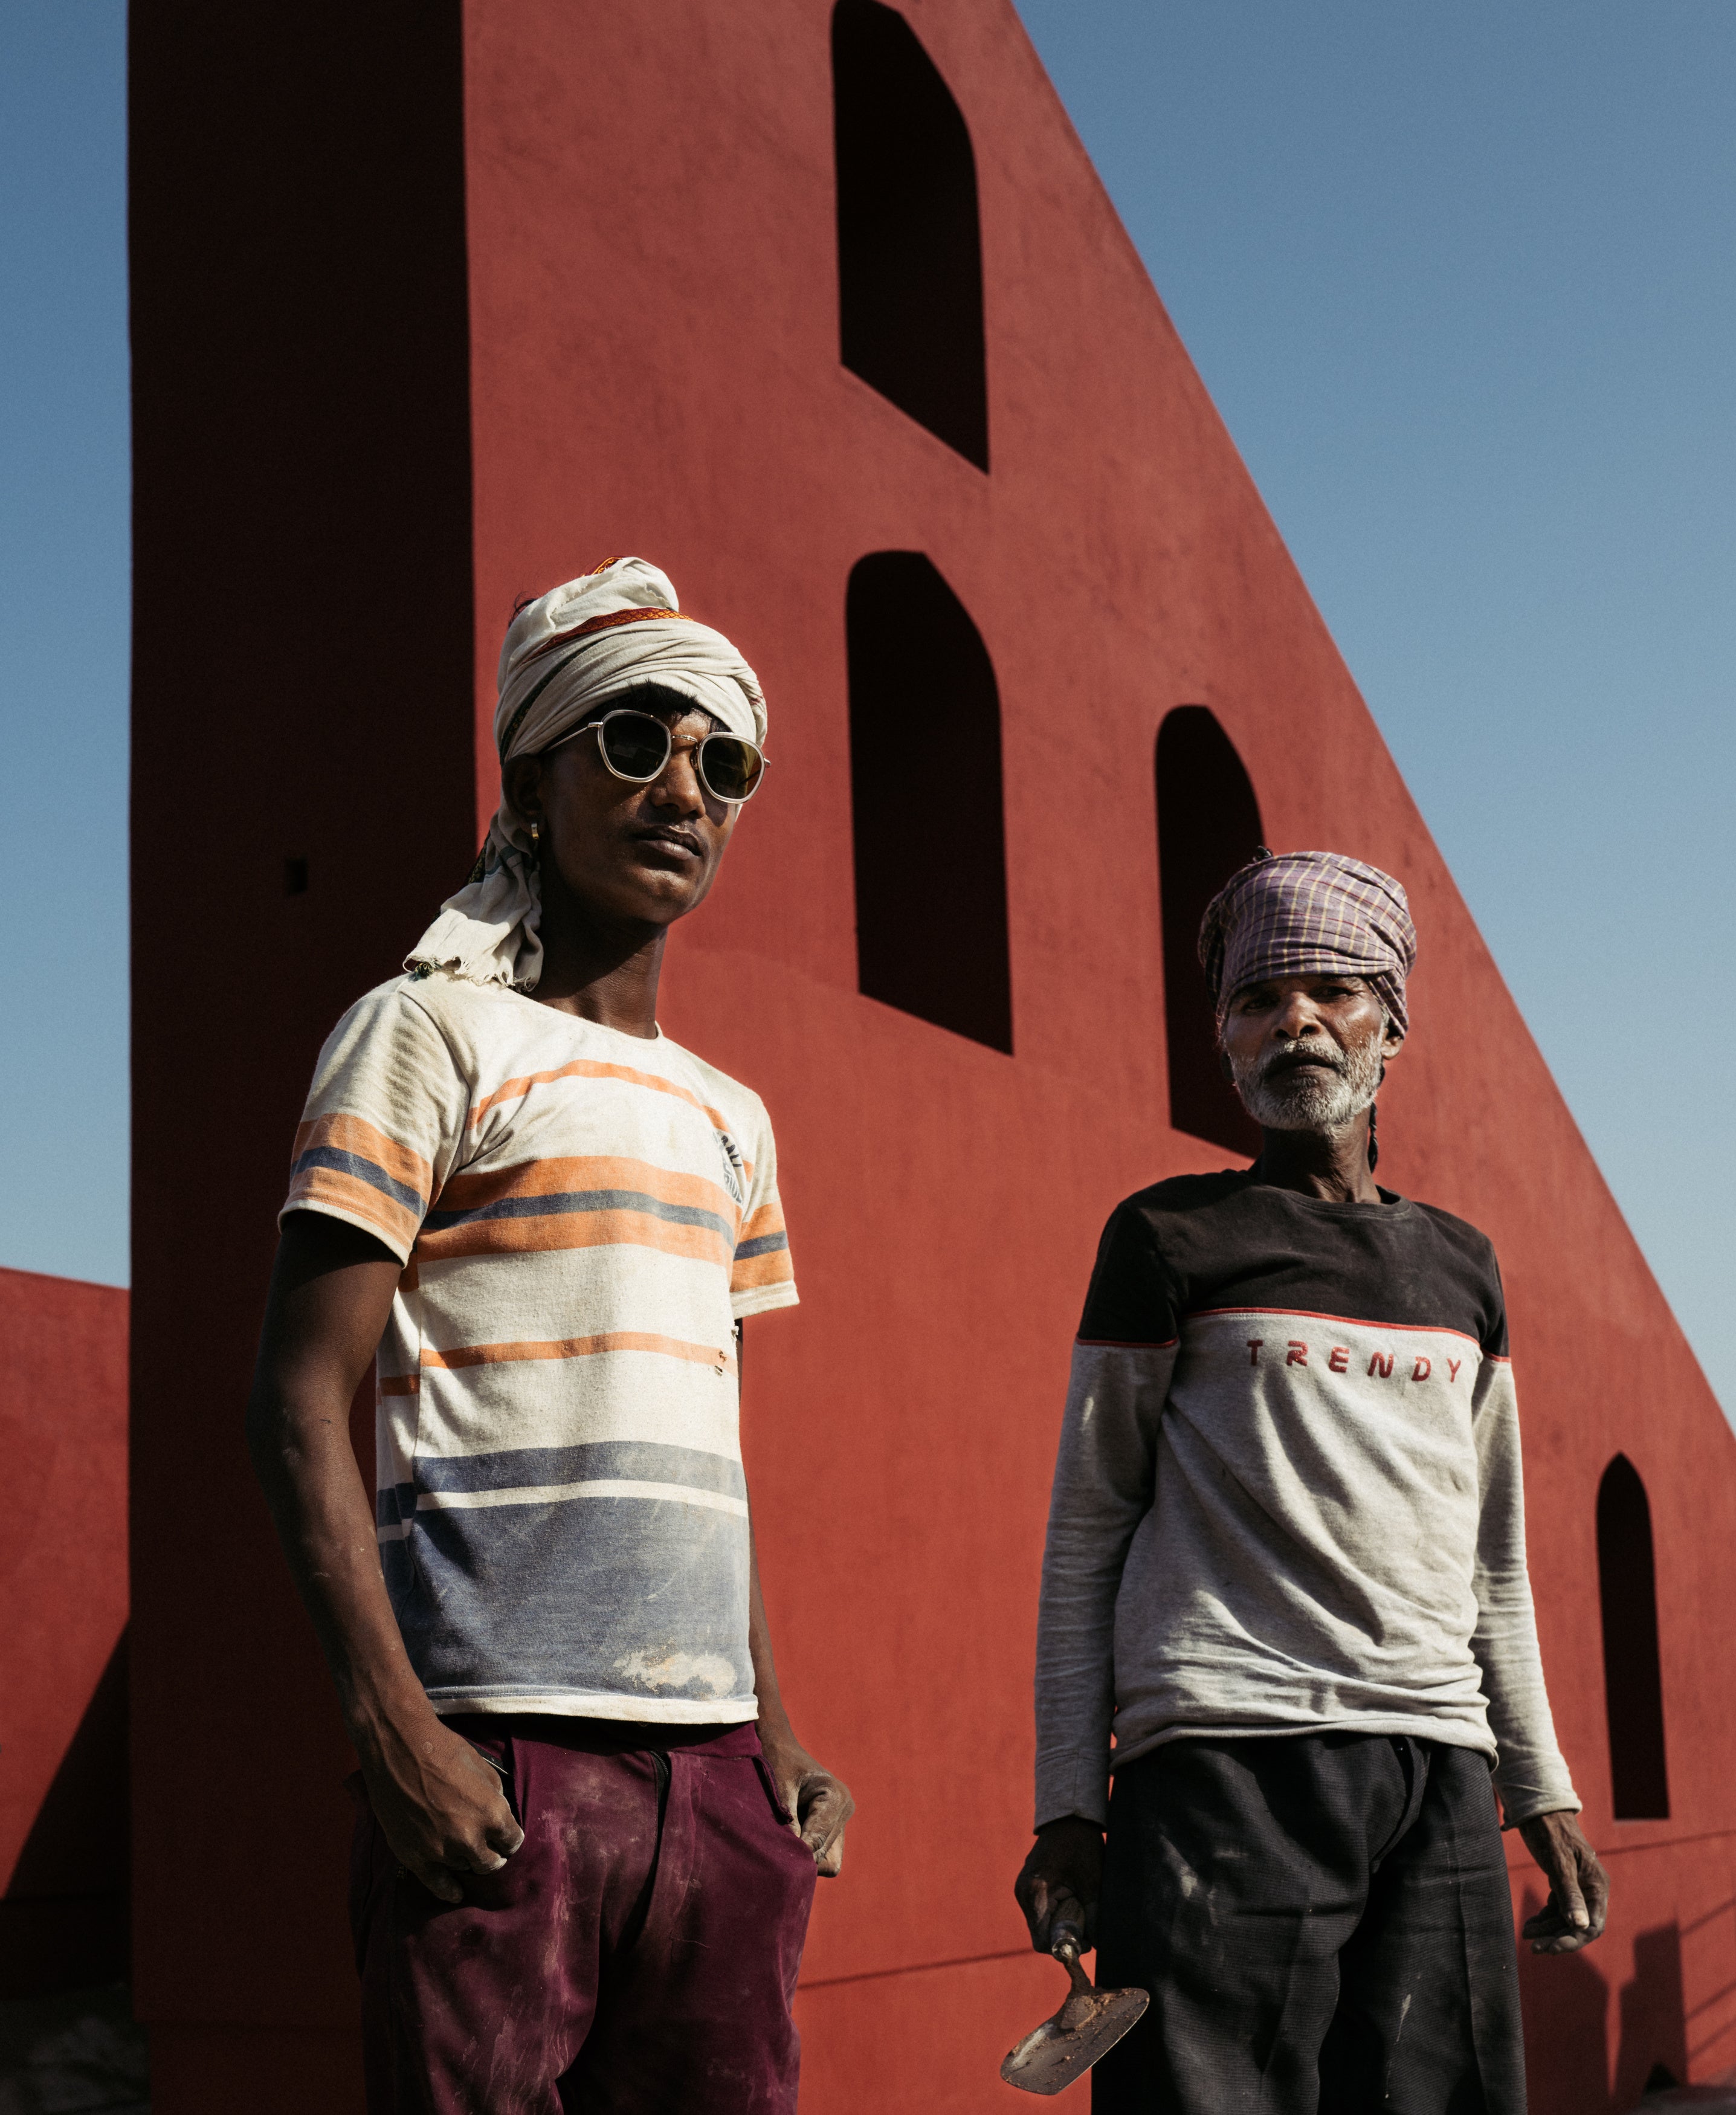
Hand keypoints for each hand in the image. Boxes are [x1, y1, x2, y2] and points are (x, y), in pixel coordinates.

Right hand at [359, 1712, 524, 1904]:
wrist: (399, 1748)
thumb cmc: (444, 1749)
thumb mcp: (483, 1767)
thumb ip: (494, 1795)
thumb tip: (498, 1812)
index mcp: (492, 1812)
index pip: (512, 1841)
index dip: (510, 1838)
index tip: (506, 1838)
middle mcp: (470, 1837)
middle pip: (491, 1863)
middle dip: (494, 1854)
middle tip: (490, 1849)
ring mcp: (441, 1850)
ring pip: (466, 1869)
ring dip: (468, 1861)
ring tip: (466, 1853)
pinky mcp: (415, 1857)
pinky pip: (438, 1885)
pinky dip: (449, 1890)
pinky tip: (456, 1892)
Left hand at [760, 1729, 852, 1876]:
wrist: (779, 1746)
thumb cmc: (777, 1762)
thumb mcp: (779, 1791)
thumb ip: (788, 1824)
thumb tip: (793, 1861)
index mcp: (836, 1795)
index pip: (819, 1841)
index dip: (798, 1854)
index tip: (776, 1860)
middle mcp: (845, 1808)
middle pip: (826, 1856)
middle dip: (802, 1858)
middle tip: (774, 1857)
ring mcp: (842, 1818)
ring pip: (829, 1860)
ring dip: (806, 1858)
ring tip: (781, 1845)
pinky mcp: (834, 1825)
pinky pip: (825, 1854)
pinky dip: (807, 1853)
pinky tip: (789, 1838)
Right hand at [1015, 1816, 1103, 1952]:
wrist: (1069, 1819)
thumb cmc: (1081, 1846)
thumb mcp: (1093, 1882)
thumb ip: (1095, 1917)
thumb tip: (1099, 1945)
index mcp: (1035, 1892)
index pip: (1042, 1941)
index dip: (1064, 1947)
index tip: (1086, 1940)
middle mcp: (1023, 1893)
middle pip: (1041, 1934)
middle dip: (1064, 1934)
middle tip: (1087, 1922)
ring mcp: (1023, 1890)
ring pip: (1041, 1924)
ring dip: (1061, 1923)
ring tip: (1079, 1904)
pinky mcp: (1028, 1887)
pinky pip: (1040, 1912)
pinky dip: (1056, 1912)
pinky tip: (1070, 1897)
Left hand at [1518, 1809, 1608, 1952]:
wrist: (1539, 1809)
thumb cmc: (1551, 1832)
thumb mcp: (1559, 1862)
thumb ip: (1569, 1893)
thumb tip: (1581, 1927)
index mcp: (1597, 1885)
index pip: (1592, 1925)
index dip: (1574, 1940)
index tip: (1552, 1948)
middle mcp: (1590, 1889)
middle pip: (1578, 1925)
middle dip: (1557, 1938)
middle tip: (1534, 1948)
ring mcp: (1577, 1887)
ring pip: (1565, 1919)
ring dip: (1547, 1930)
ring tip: (1526, 1934)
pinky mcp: (1563, 1883)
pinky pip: (1557, 1908)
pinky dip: (1544, 1918)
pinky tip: (1530, 1926)